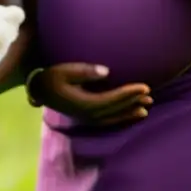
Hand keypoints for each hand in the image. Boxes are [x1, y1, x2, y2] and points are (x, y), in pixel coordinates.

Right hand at [30, 63, 150, 125]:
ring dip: (130, 112)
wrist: (40, 90)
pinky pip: (110, 121)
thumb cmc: (52, 77)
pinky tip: (133, 115)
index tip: (145, 86)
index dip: (129, 93)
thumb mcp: (65, 70)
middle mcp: (89, 114)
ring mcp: (88, 118)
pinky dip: (123, 119)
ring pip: (115, 118)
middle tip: (150, 95)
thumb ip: (85, 71)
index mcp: (84, 103)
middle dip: (133, 102)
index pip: (113, 99)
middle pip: (116, 109)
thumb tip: (106, 72)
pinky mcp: (88, 117)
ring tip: (146, 107)